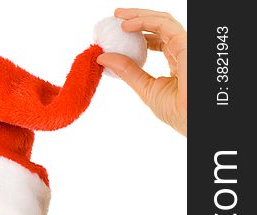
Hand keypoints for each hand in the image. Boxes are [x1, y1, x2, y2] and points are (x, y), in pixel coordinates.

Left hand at [97, 8, 186, 135]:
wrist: (189, 119)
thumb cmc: (175, 111)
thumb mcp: (146, 88)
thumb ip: (128, 71)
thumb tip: (104, 57)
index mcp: (177, 60)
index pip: (159, 38)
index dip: (141, 31)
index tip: (119, 31)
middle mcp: (183, 50)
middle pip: (161, 25)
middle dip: (138, 16)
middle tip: (117, 15)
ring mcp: (186, 46)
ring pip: (163, 20)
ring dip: (139, 16)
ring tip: (119, 17)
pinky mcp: (187, 44)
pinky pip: (165, 26)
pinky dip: (145, 22)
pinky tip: (127, 26)